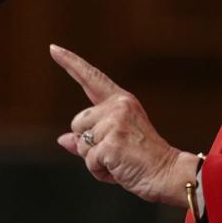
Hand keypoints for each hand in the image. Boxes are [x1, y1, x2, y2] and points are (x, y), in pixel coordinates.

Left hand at [50, 43, 198, 206]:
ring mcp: (115, 123)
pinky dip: (100, 171)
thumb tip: (63, 140)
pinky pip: (89, 161)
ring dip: (94, 159)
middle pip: (77, 123)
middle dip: (87, 143)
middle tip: (117, 151)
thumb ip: (89, 139)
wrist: (168, 174)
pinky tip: (119, 170)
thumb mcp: (115, 143)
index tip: (53, 48)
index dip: (70, 63)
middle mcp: (118, 107)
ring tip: (119, 161)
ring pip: (80, 144)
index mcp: (121, 101)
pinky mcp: (111, 143)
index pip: (92, 78)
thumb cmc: (143, 160)